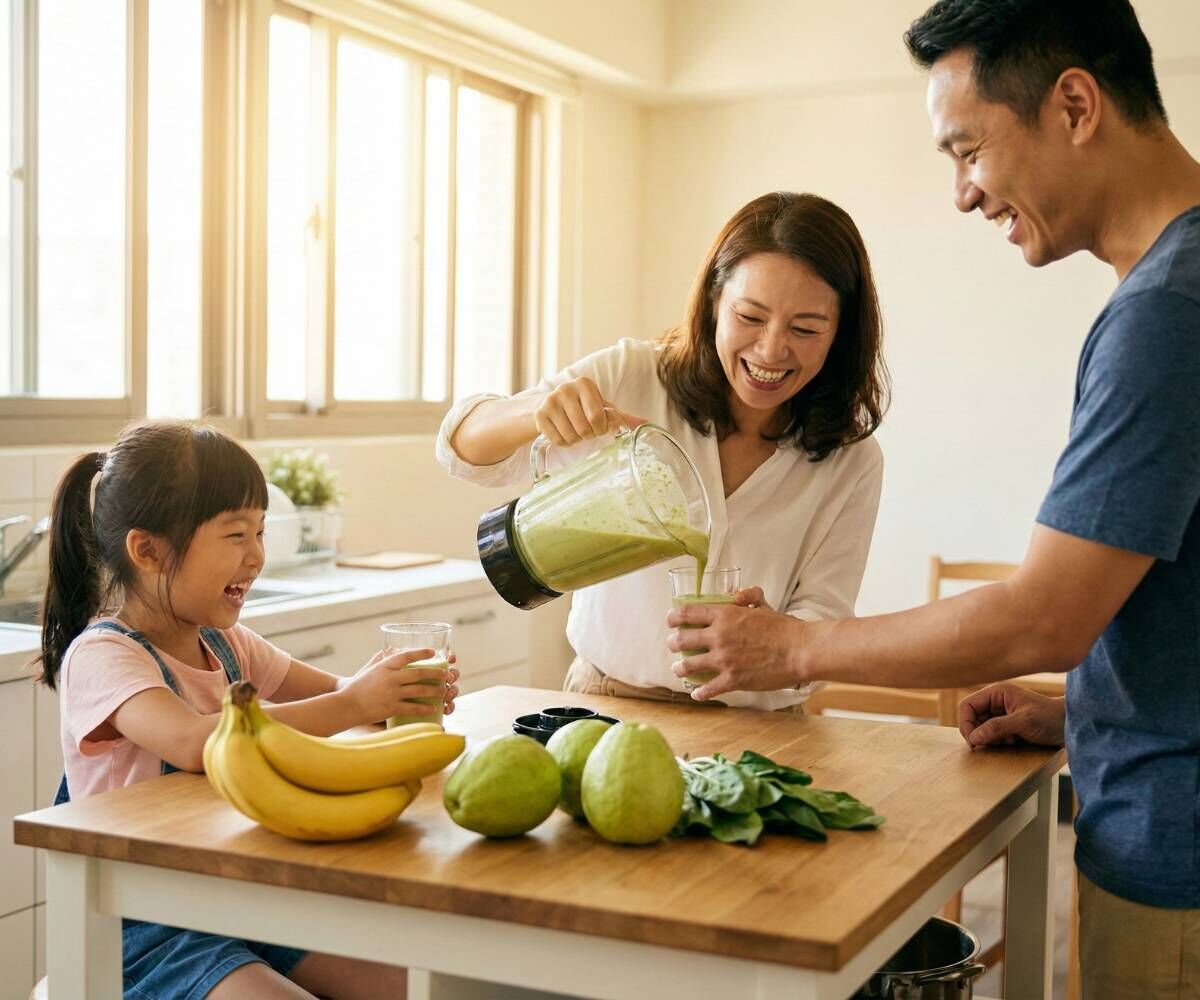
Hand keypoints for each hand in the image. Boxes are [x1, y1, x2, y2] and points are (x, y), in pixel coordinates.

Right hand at [342, 648, 458, 723]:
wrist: (346, 705)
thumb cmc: (358, 686)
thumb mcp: (371, 668)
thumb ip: (384, 659)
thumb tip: (396, 648)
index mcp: (385, 666)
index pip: (406, 655)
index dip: (421, 653)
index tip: (433, 652)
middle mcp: (390, 678)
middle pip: (419, 673)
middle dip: (436, 673)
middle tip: (447, 674)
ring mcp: (391, 693)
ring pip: (420, 690)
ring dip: (435, 690)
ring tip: (444, 690)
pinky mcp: (391, 708)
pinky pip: (413, 708)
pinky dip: (425, 708)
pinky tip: (434, 708)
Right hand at [534, 377, 644, 446]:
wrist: (551, 406)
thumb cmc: (583, 407)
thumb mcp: (602, 408)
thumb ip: (622, 416)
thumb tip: (647, 424)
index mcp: (585, 384)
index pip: (598, 417)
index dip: (601, 428)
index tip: (599, 426)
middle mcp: (565, 389)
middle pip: (584, 428)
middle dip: (588, 435)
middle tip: (586, 430)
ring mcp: (550, 401)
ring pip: (570, 436)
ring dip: (576, 440)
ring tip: (575, 431)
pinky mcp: (539, 415)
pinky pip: (557, 440)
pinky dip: (564, 443)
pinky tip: (563, 433)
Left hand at [666, 601, 802, 699]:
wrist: (800, 651)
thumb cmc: (784, 627)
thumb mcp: (764, 605)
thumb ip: (748, 596)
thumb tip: (735, 593)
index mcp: (725, 615)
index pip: (687, 613)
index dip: (674, 617)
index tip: (670, 621)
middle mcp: (719, 636)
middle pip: (682, 639)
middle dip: (673, 643)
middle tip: (673, 645)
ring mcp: (724, 660)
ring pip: (688, 665)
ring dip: (680, 668)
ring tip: (678, 669)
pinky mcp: (733, 680)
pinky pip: (708, 689)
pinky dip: (699, 693)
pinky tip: (696, 694)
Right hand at [958, 683, 1065, 747]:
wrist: (1070, 725)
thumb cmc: (1050, 717)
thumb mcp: (1023, 722)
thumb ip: (997, 727)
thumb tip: (974, 738)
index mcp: (996, 693)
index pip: (967, 706)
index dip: (965, 723)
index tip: (973, 741)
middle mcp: (995, 702)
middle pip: (971, 719)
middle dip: (980, 733)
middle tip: (994, 743)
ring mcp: (1000, 714)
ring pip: (981, 729)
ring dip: (991, 739)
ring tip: (1010, 741)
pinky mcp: (1006, 726)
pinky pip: (992, 736)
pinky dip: (998, 742)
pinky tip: (1014, 742)